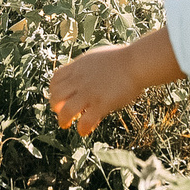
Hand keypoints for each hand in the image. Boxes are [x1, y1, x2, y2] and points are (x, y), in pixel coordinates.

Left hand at [50, 28, 183, 134]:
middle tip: (61, 113)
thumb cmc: (122, 59)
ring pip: (66, 111)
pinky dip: (82, 128)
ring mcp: (89, 92)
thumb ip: (85, 67)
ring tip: (66, 124)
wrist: (136, 62)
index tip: (59, 98)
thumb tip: (83, 73)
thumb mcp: (96, 57)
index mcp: (78, 67)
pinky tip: (85, 131)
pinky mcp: (101, 103)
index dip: (54, 91)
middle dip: (55, 106)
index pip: (55, 80)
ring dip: (63, 120)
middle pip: (56, 96)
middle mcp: (80, 80)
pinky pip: (85, 121)